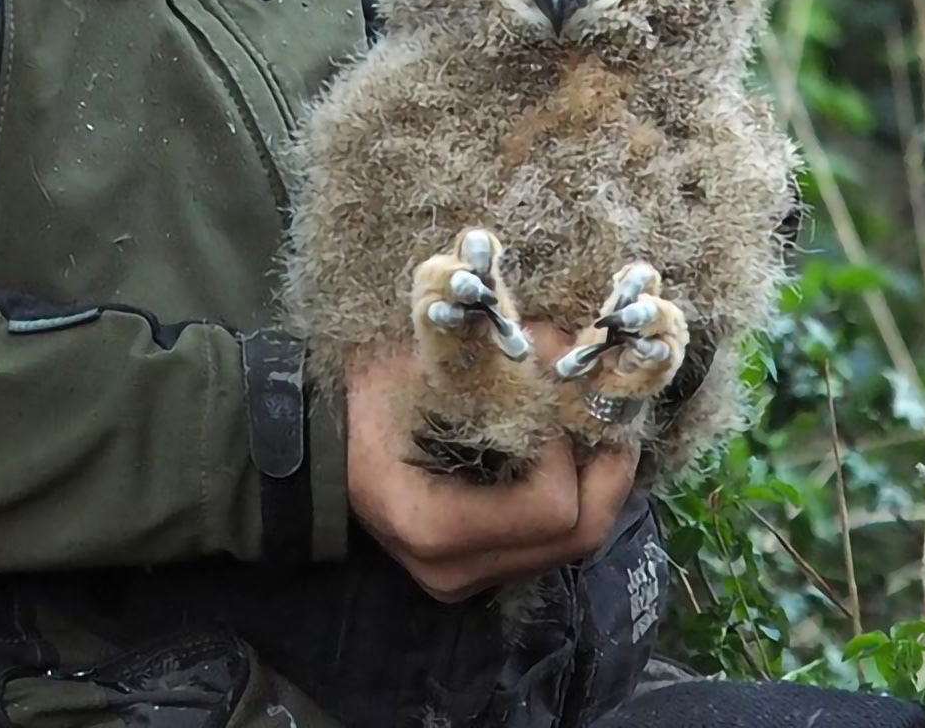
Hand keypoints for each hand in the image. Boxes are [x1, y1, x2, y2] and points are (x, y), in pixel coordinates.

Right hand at [344, 336, 637, 603]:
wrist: (311, 441)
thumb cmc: (359, 396)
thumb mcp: (421, 366)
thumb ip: (495, 359)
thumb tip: (570, 344)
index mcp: (434, 527)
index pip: (550, 508)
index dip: (572, 445)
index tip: (564, 386)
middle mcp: (456, 572)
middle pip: (577, 537)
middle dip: (608, 466)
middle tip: (613, 407)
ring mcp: (467, 579)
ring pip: (571, 545)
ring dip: (596, 479)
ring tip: (594, 420)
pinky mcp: (477, 568)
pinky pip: (548, 541)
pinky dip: (570, 492)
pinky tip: (566, 447)